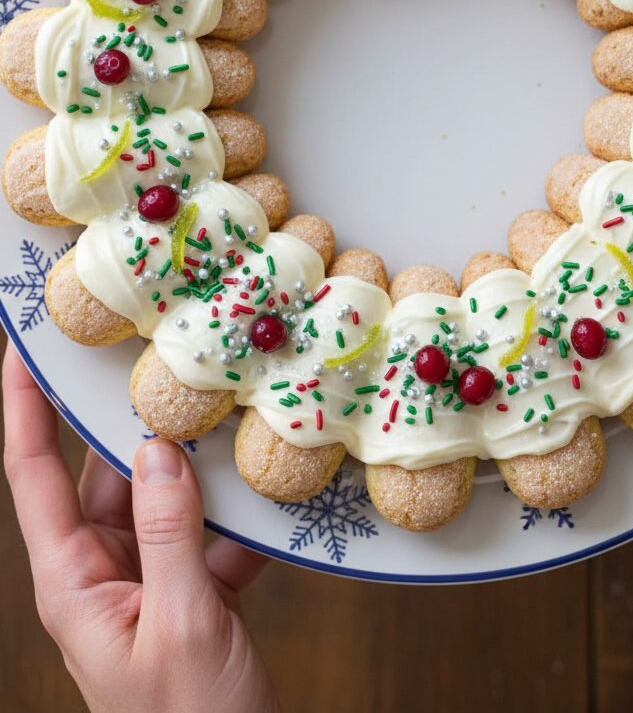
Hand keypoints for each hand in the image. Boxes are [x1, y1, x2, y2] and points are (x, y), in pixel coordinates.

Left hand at [2, 341, 279, 712]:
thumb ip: (170, 531)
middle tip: (160, 353)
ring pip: (167, 496)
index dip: (23, 405)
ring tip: (227, 409)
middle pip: (109, 472)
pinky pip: (211, 532)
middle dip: (134, 418)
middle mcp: (103, 572)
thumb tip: (160, 448)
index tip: (22, 345)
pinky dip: (241, 513)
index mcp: (73, 581)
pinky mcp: (194, 592)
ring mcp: (150, 580)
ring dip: (199, 464)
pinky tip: (268, 488)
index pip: (33, 473)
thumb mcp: (182, 625)